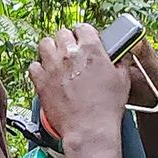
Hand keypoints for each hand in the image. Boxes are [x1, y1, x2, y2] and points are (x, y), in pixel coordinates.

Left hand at [30, 26, 127, 157]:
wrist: (89, 130)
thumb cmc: (107, 108)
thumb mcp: (123, 80)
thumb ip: (121, 62)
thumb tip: (122, 56)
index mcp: (91, 49)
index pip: (83, 28)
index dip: (85, 35)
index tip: (85, 41)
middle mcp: (69, 53)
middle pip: (62, 33)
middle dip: (67, 41)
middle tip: (71, 52)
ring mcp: (53, 66)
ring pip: (44, 44)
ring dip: (51, 49)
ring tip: (56, 59)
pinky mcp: (41, 81)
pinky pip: (33, 66)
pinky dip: (39, 69)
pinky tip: (47, 75)